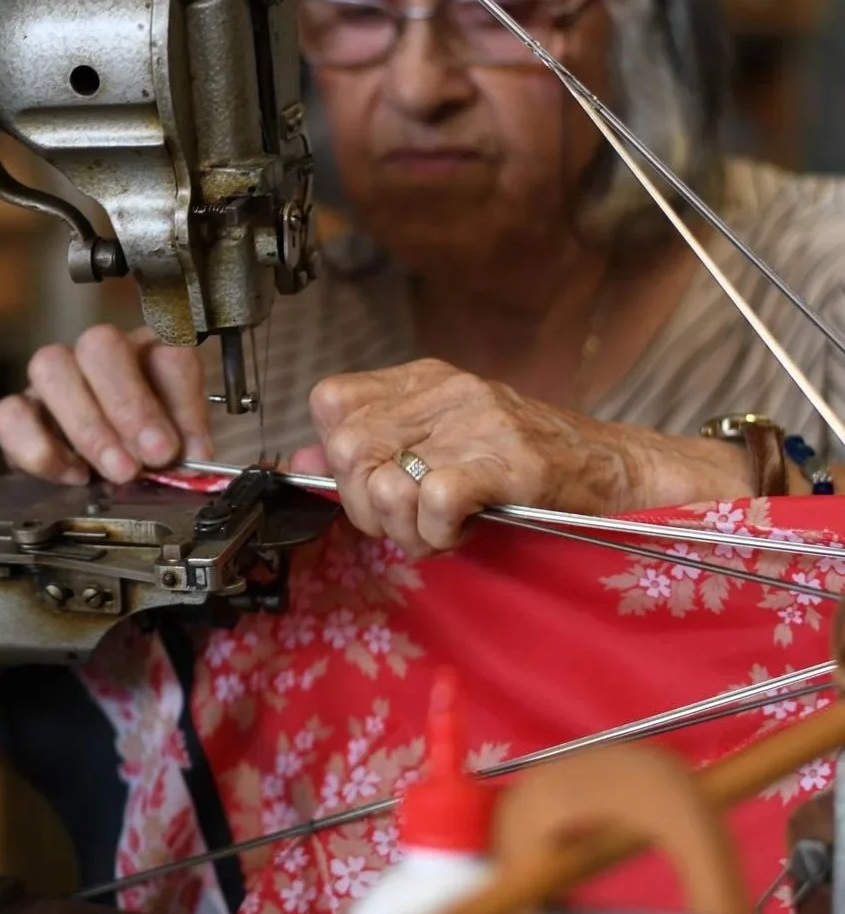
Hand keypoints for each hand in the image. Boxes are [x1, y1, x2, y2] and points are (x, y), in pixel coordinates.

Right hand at [0, 324, 213, 483]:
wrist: (95, 469)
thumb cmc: (140, 448)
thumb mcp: (174, 447)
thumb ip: (184, 446)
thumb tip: (194, 456)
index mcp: (148, 353)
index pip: (166, 353)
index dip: (181, 401)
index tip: (187, 450)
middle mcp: (99, 354)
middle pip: (101, 346)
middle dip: (129, 406)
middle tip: (152, 457)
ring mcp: (54, 377)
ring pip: (51, 367)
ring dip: (88, 426)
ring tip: (117, 470)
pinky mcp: (19, 409)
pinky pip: (10, 412)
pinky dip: (40, 447)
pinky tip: (72, 474)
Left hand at [309, 359, 751, 557]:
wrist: (615, 469)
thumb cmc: (525, 462)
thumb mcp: (440, 441)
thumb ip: (371, 446)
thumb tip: (297, 461)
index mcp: (424, 381)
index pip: (331, 401)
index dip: (334, 454)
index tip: (369, 483)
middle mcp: (446, 392)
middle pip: (347, 447)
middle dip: (363, 503)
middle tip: (403, 520)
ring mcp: (479, 423)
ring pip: (385, 477)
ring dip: (401, 525)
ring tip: (434, 530)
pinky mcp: (510, 462)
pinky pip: (435, 500)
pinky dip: (436, 532)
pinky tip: (459, 532)